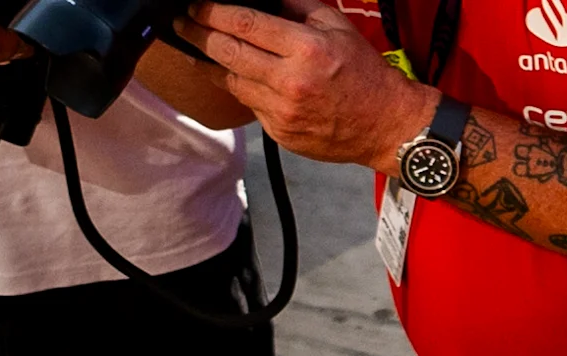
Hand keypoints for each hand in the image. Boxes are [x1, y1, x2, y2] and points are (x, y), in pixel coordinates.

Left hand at [185, 0, 437, 167]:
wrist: (384, 125)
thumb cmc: (363, 73)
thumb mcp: (337, 27)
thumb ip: (298, 8)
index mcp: (306, 49)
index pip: (246, 25)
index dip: (214, 14)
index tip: (196, 6)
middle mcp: (289, 81)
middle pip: (228, 53)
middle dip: (198, 35)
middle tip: (182, 23)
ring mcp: (281, 111)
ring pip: (232, 81)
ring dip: (211, 63)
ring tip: (197, 47)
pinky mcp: (278, 133)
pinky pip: (249, 104)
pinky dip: (240, 86)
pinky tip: (234, 73)